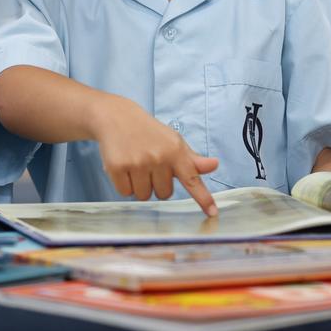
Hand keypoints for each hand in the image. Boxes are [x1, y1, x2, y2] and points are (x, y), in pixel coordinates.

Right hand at [90, 95, 218, 215]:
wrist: (116, 117)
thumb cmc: (149, 133)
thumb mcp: (173, 142)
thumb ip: (192, 159)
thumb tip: (214, 165)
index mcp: (175, 151)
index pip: (192, 179)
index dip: (203, 198)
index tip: (212, 213)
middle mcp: (158, 157)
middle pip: (164, 194)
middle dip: (156, 184)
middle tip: (149, 165)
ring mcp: (137, 163)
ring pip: (144, 195)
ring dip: (139, 185)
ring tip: (136, 165)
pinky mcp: (117, 167)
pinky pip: (125, 192)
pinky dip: (124, 184)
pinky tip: (123, 167)